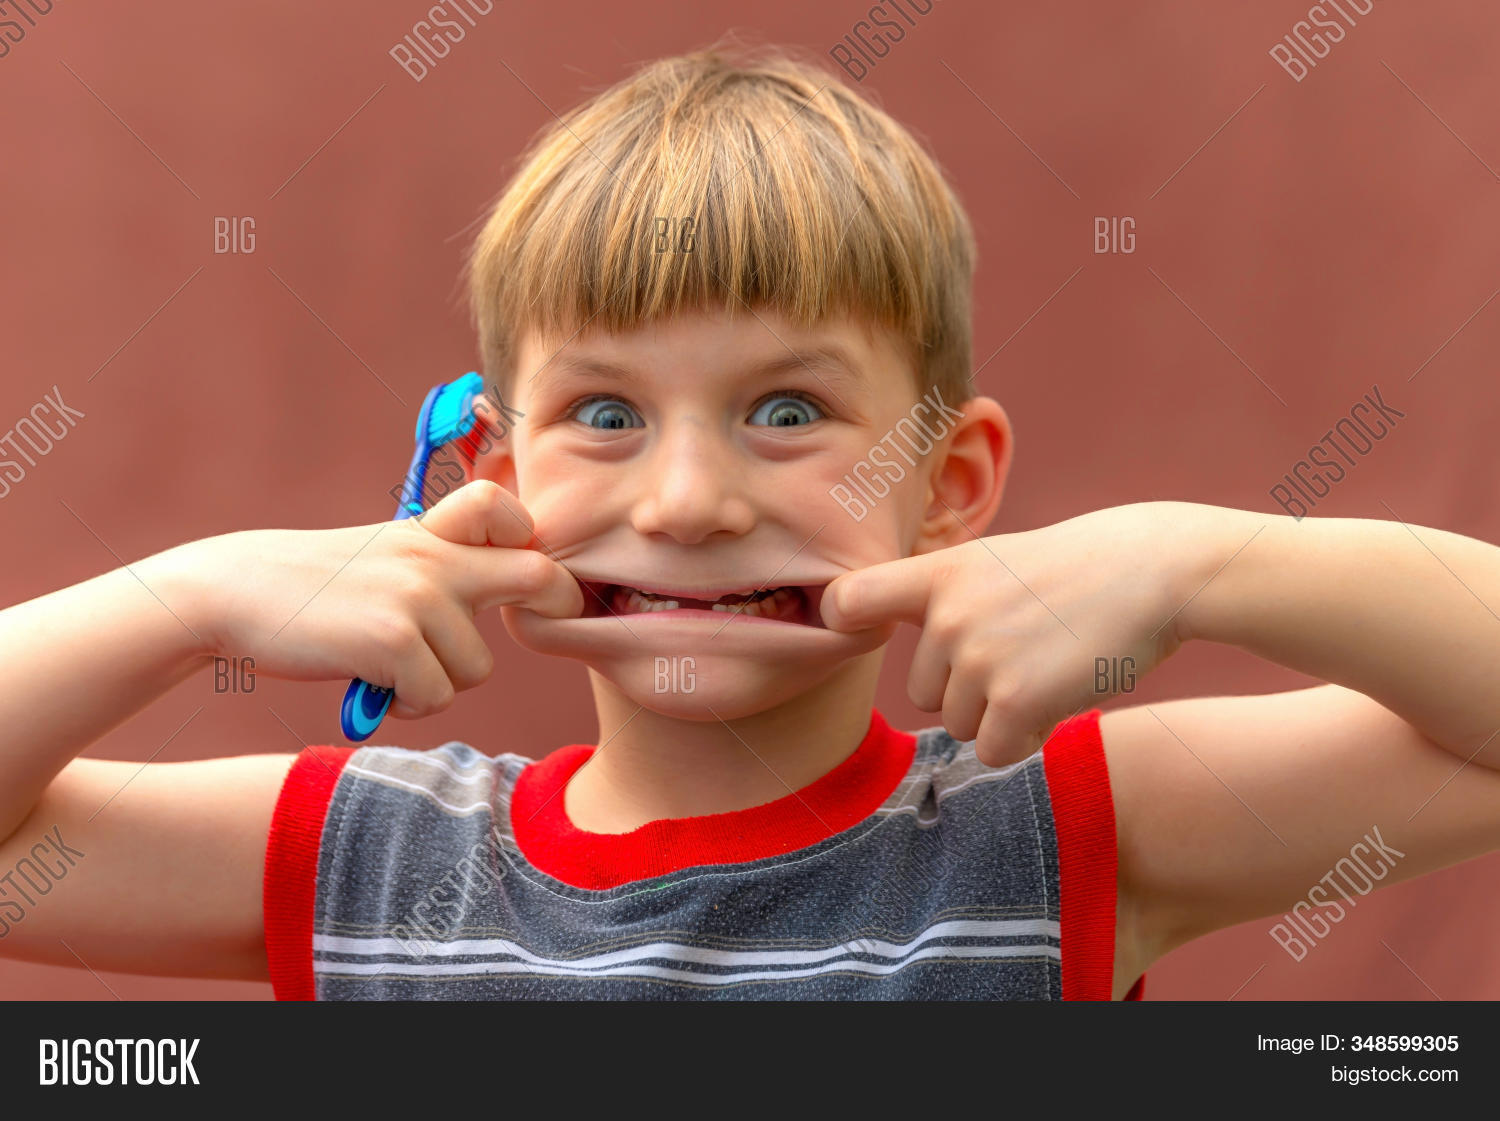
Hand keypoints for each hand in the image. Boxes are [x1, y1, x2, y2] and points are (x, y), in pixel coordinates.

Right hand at [160, 480, 581, 718]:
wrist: (234, 595)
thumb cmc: (316, 589)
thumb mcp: (384, 554)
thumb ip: (441, 563)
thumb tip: (513, 591)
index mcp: (432, 532)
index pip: (506, 510)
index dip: (529, 540)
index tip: (518, 576)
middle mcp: (434, 558)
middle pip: (541, 577)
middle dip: (556, 606)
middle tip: (533, 625)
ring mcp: (417, 598)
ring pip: (477, 668)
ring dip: (440, 683)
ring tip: (393, 668)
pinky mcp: (395, 641)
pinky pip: (436, 697)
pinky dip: (407, 705)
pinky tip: (374, 687)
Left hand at [819, 503, 1202, 765]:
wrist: (1156, 571)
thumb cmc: (1076, 570)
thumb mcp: (994, 561)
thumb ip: (940, 597)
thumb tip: (878, 630)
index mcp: (937, 574)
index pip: (847, 601)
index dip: (845, 624)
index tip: (864, 634)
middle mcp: (947, 617)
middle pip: (923, 693)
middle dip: (967, 689)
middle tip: (1024, 651)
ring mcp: (980, 659)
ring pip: (960, 725)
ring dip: (1001, 714)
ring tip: (1046, 666)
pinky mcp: (1017, 701)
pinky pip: (996, 751)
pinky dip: (1027, 739)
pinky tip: (1059, 697)